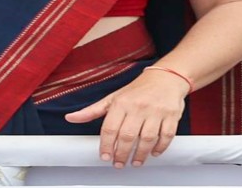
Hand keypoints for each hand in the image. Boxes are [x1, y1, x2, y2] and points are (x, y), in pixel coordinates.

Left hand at [65, 68, 187, 167]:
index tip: (104, 157)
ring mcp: (156, 112)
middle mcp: (137, 107)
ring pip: (147, 138)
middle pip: (128, 136)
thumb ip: (92, 111)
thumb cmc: (136, 91)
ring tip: (135, 162)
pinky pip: (166, 136)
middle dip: (122, 153)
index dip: (106, 145)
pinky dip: (160, 147)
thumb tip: (70, 118)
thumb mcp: (112, 98)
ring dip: (141, 154)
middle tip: (119, 164)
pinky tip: (153, 153)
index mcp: (121, 103)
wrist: (164, 78)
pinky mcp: (171, 116)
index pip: (110, 128)